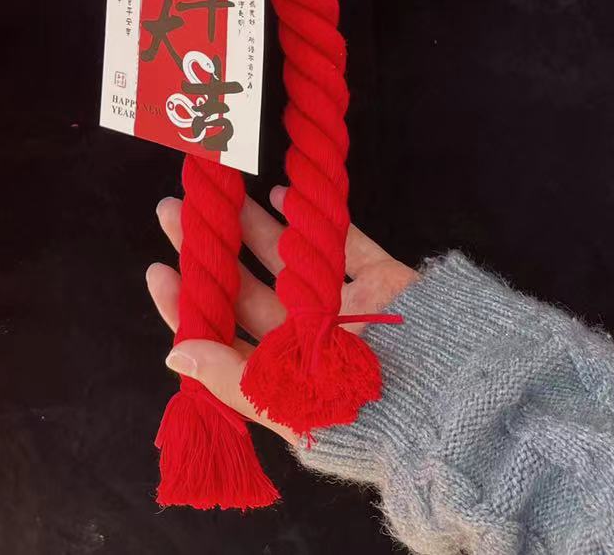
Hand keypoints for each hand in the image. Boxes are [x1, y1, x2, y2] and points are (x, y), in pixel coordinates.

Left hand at [145, 185, 417, 442]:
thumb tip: (174, 354)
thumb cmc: (367, 419)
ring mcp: (347, 311)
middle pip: (248, 290)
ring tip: (221, 195)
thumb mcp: (288, 407)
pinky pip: (344, 245)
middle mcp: (309, 344)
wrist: (455, 403)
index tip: (157, 269)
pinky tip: (282, 195)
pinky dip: (314, 220)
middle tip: (174, 212)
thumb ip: (231, 380)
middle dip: (211, 253)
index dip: (188, 307)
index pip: (222, 339)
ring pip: (290, 261)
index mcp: (284, 380)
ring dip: (254, 228)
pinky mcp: (383, 286)